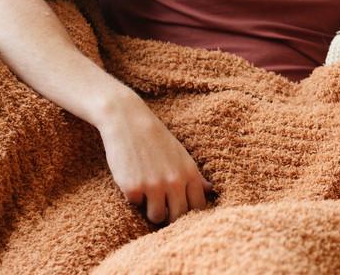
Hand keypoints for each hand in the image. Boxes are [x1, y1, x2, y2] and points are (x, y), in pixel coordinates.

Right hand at [97, 89, 211, 223]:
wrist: (129, 122)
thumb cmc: (157, 139)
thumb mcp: (181, 154)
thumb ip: (195, 176)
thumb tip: (211, 190)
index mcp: (190, 172)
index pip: (197, 207)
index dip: (189, 213)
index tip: (180, 211)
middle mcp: (175, 181)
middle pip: (178, 216)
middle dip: (170, 216)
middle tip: (162, 208)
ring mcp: (154, 185)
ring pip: (156, 217)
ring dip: (151, 210)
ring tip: (147, 194)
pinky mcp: (133, 188)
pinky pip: (135, 205)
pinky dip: (133, 197)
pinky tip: (132, 180)